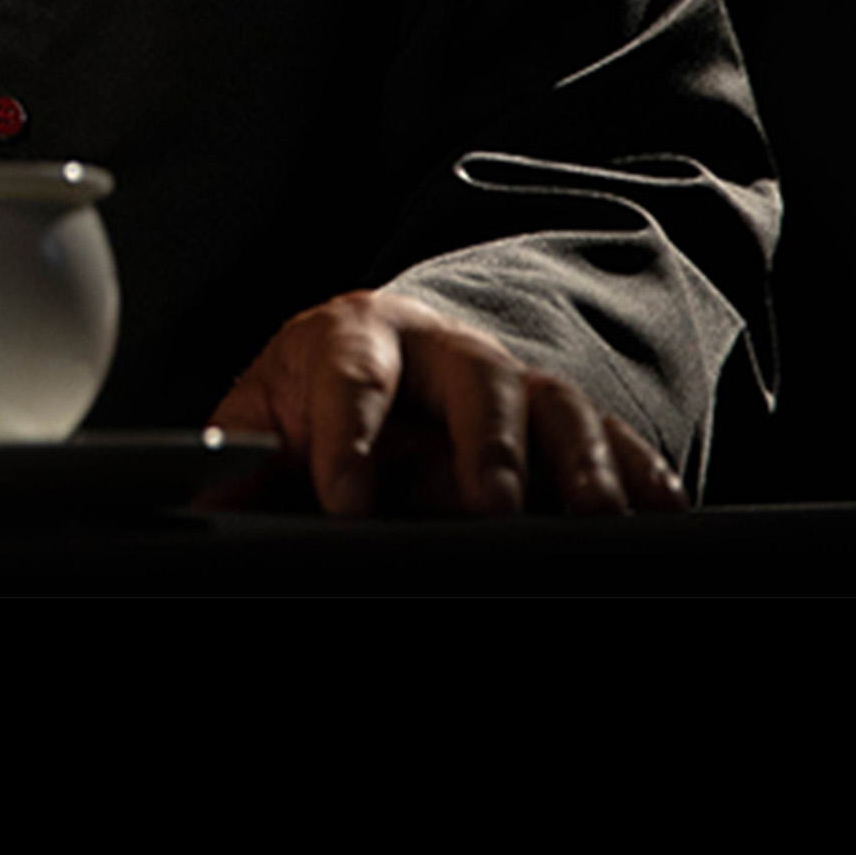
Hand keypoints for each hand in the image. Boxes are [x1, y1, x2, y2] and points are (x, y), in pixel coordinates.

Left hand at [205, 290, 686, 519]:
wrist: (382, 354)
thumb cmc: (313, 400)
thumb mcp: (262, 419)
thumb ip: (237, 465)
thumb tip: (195, 506)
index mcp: (349, 338)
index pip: (349, 378)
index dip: (348, 438)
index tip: (347, 501)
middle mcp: (439, 348)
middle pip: (473, 380)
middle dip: (484, 444)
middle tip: (489, 505)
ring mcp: (508, 377)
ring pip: (554, 403)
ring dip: (577, 462)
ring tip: (594, 517)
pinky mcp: (559, 414)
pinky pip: (612, 435)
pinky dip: (640, 472)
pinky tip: (660, 515)